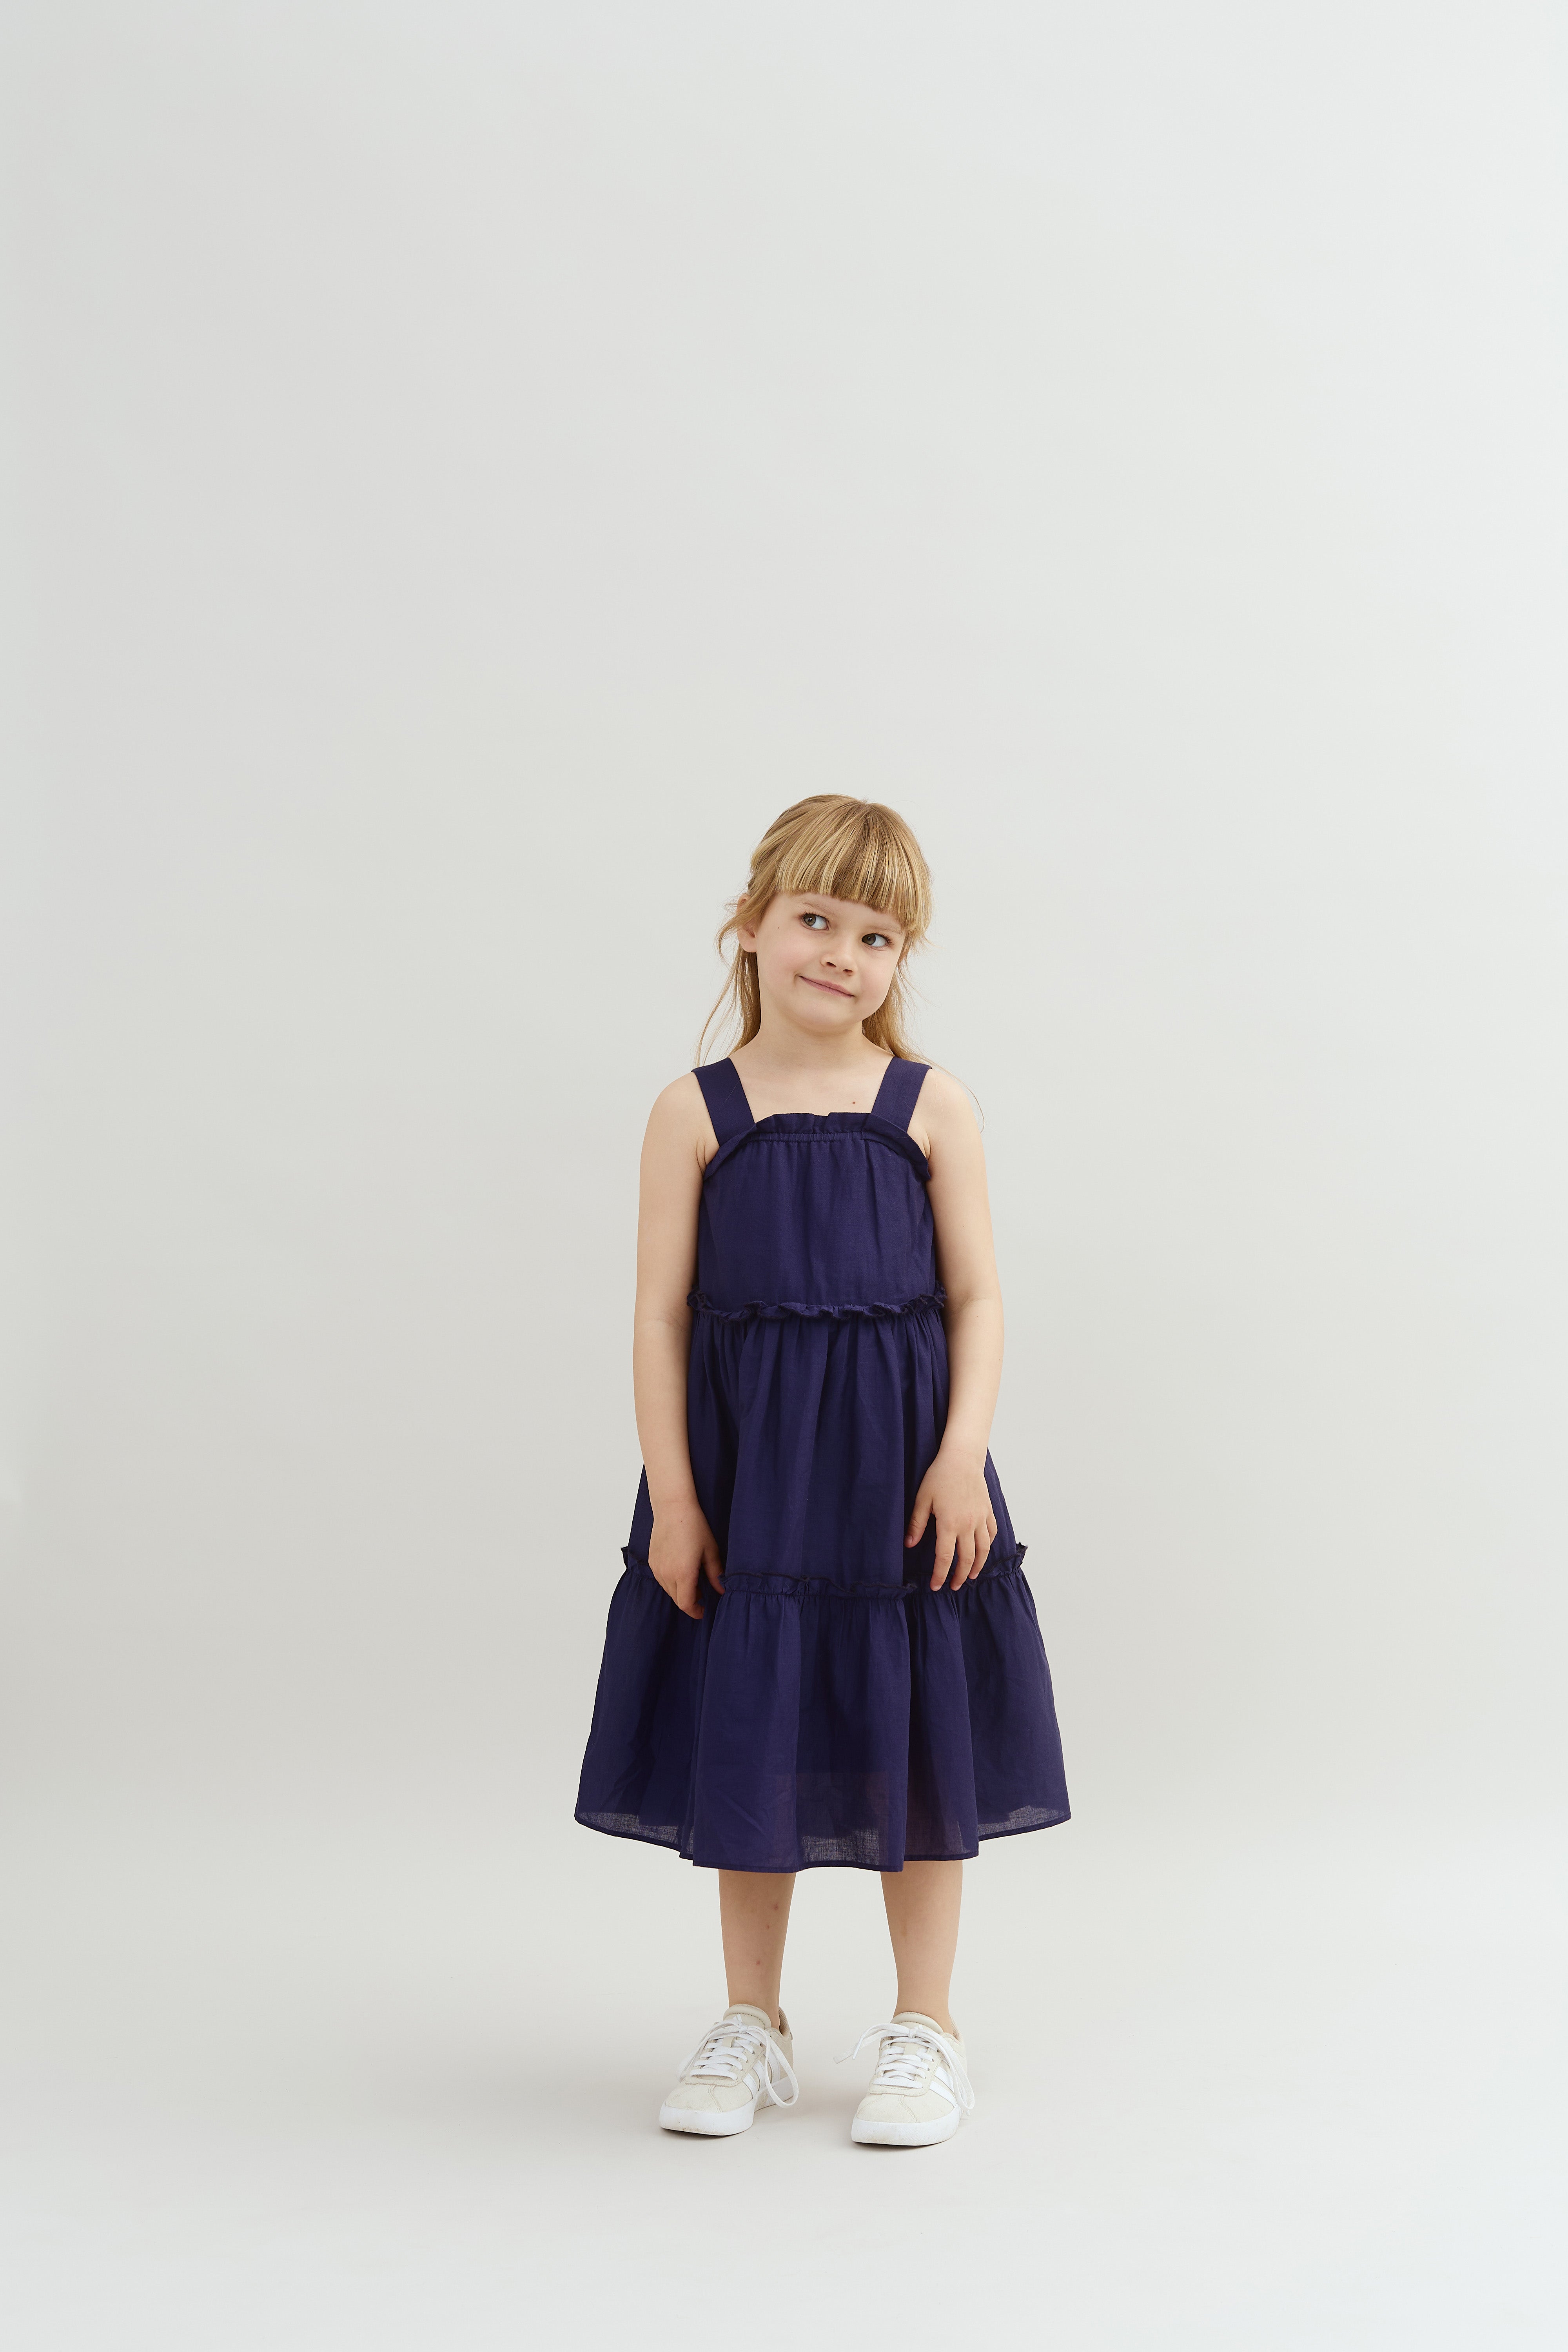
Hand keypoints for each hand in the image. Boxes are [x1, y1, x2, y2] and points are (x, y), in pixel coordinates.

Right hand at [648, 1495, 724, 1619]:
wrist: (673, 1507)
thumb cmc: (694, 1526)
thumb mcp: (710, 1551)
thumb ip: (715, 1574)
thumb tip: (721, 1590)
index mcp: (683, 1573)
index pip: (686, 1604)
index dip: (695, 1611)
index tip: (704, 1611)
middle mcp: (667, 1573)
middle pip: (677, 1599)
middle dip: (690, 1601)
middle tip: (703, 1594)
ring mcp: (657, 1567)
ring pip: (669, 1590)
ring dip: (680, 1591)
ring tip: (693, 1580)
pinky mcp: (652, 1561)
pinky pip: (662, 1579)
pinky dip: (672, 1581)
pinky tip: (681, 1570)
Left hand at [905, 1449, 997, 1590]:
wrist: (961, 1458)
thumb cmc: (939, 1476)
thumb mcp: (922, 1499)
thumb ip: (917, 1524)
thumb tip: (909, 1545)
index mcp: (949, 1523)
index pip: (945, 1558)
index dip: (940, 1575)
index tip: (935, 1586)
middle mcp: (968, 1524)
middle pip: (967, 1558)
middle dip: (959, 1576)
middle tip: (953, 1586)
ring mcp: (981, 1518)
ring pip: (983, 1550)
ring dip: (977, 1566)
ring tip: (970, 1576)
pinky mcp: (988, 1511)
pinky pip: (991, 1534)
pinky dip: (988, 1546)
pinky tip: (982, 1552)